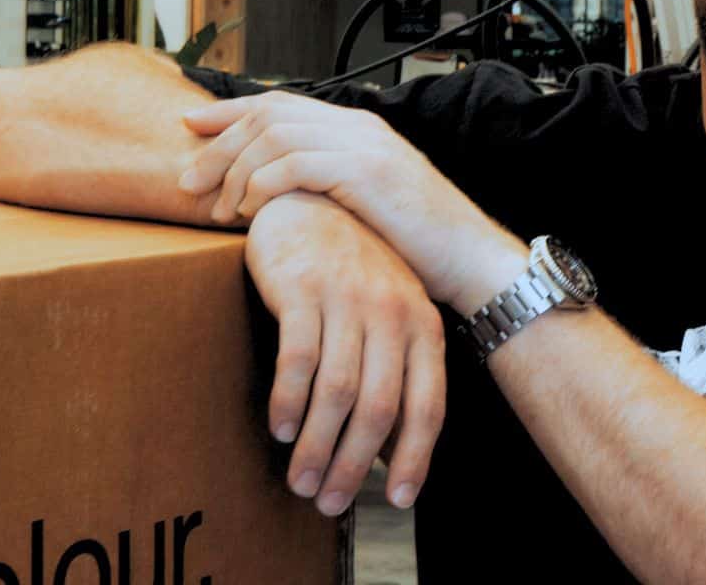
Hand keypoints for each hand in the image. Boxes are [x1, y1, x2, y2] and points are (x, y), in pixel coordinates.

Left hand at [177, 92, 517, 309]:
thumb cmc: (419, 246)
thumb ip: (328, 188)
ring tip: (216, 210)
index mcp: (357, 128)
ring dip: (233, 171)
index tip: (189, 126)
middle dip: (218, 145)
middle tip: (187, 183)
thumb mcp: (366, 206)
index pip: (279, 103)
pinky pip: (292, 164)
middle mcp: (358, 126)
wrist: (469, 259)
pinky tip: (248, 213)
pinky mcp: (365, 171)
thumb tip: (279, 197)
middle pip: (267, 113)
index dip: (228, 112)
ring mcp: (363, 145)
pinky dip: (260, 186)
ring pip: (272, 135)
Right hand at [244, 192, 446, 516]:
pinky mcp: (305, 290)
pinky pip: (298, 359)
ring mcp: (350, 299)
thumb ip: (396, 372)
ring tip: (299, 481)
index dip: (413, 457)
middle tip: (328, 502)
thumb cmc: (353, 273)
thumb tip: (391, 451)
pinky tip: (279, 429)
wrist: (313, 204)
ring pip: (337, 392)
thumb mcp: (389, 316)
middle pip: (379, 408)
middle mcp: (393, 312)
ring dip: (316, 445)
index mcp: (422, 325)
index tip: (396, 500)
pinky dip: (289, 401)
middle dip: (352, 465)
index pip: (427, 405)